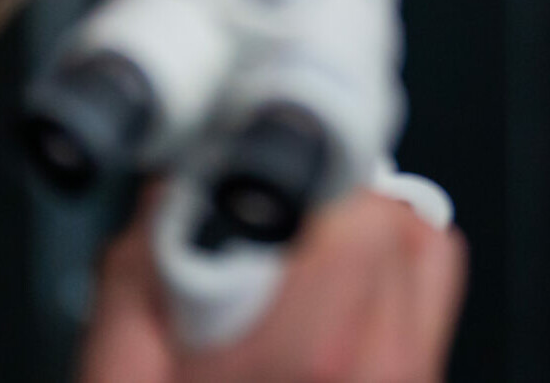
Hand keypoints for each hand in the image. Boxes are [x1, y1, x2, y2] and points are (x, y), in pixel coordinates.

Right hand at [78, 189, 466, 382]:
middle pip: (407, 227)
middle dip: (341, 212)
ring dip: (374, 249)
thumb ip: (139, 270)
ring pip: (428, 265)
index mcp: (318, 356)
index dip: (314, 186)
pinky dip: (390, 296)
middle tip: (278, 239)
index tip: (274, 194)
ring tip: (304, 278)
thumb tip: (167, 188)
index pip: (370, 212)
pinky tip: (325, 324)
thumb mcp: (122, 380)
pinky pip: (426, 317)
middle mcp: (383, 377)